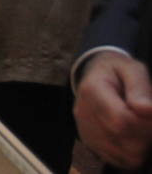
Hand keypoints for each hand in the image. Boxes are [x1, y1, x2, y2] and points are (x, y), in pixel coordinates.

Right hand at [76, 51, 151, 169]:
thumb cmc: (117, 72)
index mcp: (92, 91)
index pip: (122, 121)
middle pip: (125, 142)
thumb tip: (147, 110)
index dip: (146, 124)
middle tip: (148, 121)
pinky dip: (132, 153)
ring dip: (141, 146)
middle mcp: (83, 114)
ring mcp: (85, 131)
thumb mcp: (131, 69)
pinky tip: (133, 137)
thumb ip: (140, 87)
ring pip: (124, 155)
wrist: (94, 74)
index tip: (151, 113)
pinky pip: (118, 160)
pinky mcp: (90, 143)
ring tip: (141, 128)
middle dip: (146, 136)